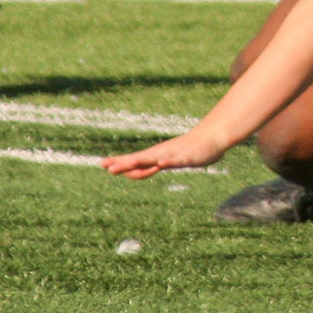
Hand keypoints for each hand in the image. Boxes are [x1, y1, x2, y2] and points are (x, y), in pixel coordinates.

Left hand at [102, 129, 229, 178]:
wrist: (210, 138)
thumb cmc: (186, 150)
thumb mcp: (164, 161)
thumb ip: (147, 167)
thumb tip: (129, 173)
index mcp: (154, 155)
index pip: (133, 160)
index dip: (119, 162)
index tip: (102, 164)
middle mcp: (161, 153)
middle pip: (139, 159)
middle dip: (124, 163)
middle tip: (106, 166)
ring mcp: (173, 154)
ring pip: (155, 159)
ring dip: (141, 162)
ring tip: (128, 166)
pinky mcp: (186, 157)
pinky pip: (176, 160)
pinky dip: (167, 161)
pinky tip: (161, 162)